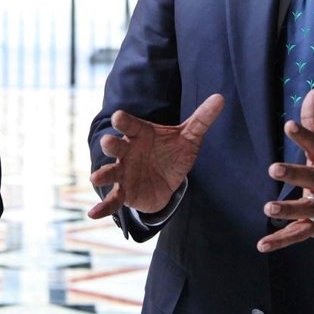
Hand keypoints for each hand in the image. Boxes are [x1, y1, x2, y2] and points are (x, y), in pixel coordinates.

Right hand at [88, 94, 224, 217]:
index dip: (123, 120)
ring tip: (96, 178)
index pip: (130, 124)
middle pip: (115, 146)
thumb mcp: (189, 137)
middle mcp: (127, 151)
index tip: (118, 117)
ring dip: (102, 174)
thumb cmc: (172, 152)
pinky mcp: (124, 191)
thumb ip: (202, 119)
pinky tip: (93, 215)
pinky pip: (113, 200)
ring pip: (110, 172)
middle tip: (108, 142)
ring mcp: (123, 171)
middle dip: (110, 144)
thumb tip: (221, 98)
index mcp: (140, 134)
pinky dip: (103, 208)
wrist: (168, 180)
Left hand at [257, 89, 313, 252]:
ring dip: (286, 210)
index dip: (303, 135)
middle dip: (293, 174)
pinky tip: (262, 245)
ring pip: (304, 209)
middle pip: (309, 178)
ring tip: (268, 208)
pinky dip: (280, 242)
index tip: (289, 125)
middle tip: (274, 169)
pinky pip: (296, 235)